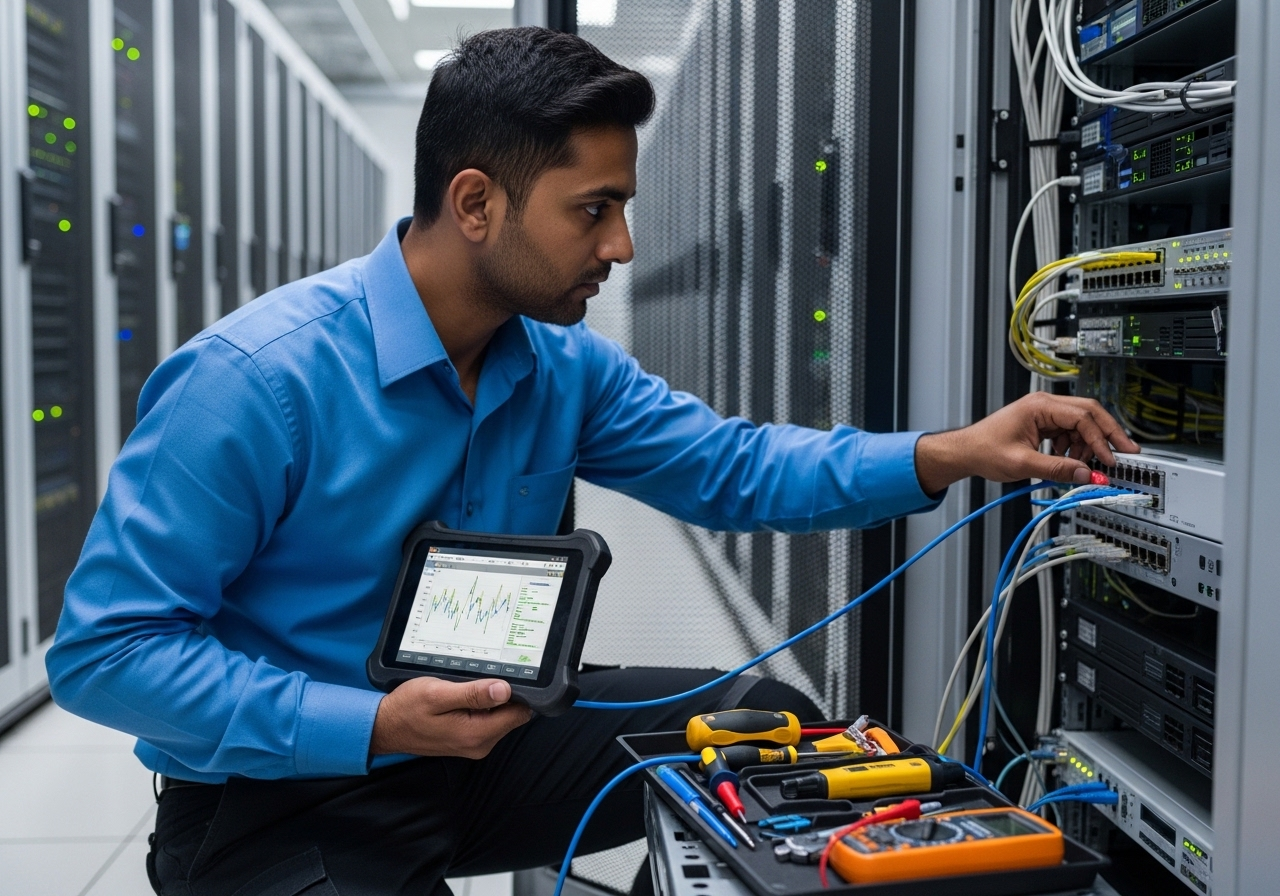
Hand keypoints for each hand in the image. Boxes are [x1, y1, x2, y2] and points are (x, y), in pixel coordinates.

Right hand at [370, 677, 532, 758]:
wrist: (386, 727)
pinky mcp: (469, 740)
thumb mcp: (438, 694)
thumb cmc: (407, 708)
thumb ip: (473, 694)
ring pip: (501, 717)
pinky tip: (464, 695)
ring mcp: (475, 744)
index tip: (504, 675)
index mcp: (477, 733)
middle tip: (481, 676)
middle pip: (512, 715)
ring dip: (491, 699)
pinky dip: (482, 706)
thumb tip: (505, 690)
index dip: (517, 692)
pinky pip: (487, 720)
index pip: (519, 713)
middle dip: (503, 694)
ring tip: (469, 684)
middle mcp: (481, 744)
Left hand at [914, 393, 1139, 494]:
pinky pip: (1070, 432)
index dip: (1100, 439)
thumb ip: (1057, 469)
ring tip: (1083, 464)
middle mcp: (1044, 404)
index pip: (1082, 417)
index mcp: (1039, 405)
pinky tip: (1068, 459)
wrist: (965, 451)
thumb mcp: (1023, 463)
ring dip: (1088, 445)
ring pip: (1081, 424)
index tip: (1110, 458)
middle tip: (1127, 452)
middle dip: (1108, 434)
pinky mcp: (1043, 423)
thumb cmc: (984, 450)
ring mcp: (1044, 412)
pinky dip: (1075, 446)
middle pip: (1089, 413)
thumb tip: (1086, 474)